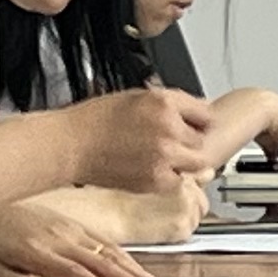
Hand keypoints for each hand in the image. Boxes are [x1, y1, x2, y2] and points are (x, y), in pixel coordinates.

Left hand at [0, 198, 167, 276]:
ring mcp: (73, 231)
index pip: (74, 271)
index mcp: (39, 251)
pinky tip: (142, 270)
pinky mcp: (79, 227)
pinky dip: (129, 258)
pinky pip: (108, 243)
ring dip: (138, 270)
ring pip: (111, 252)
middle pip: (102, 261)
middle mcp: (61, 239)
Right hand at [67, 87, 231, 195]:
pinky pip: (178, 180)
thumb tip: (196, 108)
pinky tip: (152, 168)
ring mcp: (165, 155)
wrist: (72, 144)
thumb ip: (170, 103)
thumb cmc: (95, 120)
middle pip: (202, 139)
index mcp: (164, 103)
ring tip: (164, 157)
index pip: (205, 113)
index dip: (198, 120)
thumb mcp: (136, 97)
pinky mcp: (156, 179)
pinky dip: (170, 177)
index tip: (194, 125)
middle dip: (190, 140)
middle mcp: (169, 128)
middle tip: (173, 142)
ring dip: (185, 160)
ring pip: (196, 162)